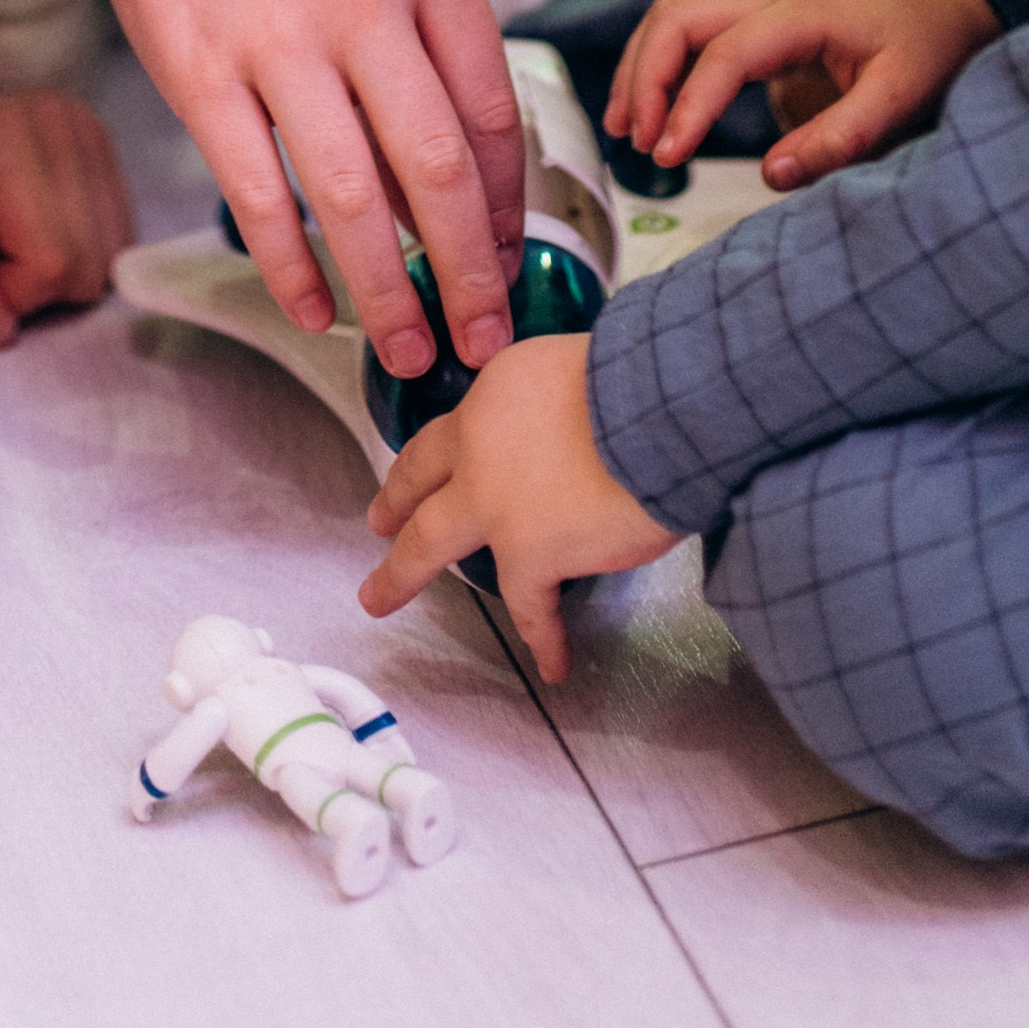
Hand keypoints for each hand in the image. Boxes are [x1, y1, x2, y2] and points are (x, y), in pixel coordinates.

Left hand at [0, 88, 132, 346]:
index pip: (52, 260)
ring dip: (49, 274)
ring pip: (109, 255)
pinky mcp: (100, 148)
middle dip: (28, 288)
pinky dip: (68, 254)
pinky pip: (112, 239)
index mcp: (4, 134)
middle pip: (90, 263)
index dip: (4, 296)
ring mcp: (88, 131)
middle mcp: (63, 123)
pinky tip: (16, 232)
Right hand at [93, 0, 525, 383]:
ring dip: (388, 294)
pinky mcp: (200, 74)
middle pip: (438, 172)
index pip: (493, 117)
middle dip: (468, 277)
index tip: (510, 270)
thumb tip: (457, 205)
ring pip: (354, 200)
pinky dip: (293, 271)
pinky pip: (261, 198)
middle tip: (484, 343)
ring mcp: (279, 38)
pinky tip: (314, 312)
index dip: (507, 212)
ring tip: (409, 351)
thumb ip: (430, 59)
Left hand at [359, 336, 677, 681]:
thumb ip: (552, 401)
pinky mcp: (533, 556)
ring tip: (383, 596)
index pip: (448, 431)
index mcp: (494, 399)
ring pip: (432, 545)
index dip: (425, 455)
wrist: (651, 410)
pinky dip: (545, 638)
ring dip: (402, 574)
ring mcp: (498, 509)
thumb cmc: (635, 376)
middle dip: (394, 506)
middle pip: (419, 487)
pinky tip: (551, 663)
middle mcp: (481, 452)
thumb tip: (572, 423)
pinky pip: (533, 609)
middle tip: (377, 524)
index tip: (408, 472)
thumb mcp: (573, 364)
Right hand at [607, 0, 1002, 188]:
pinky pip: (693, 25)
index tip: (667, 158)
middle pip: (677, 15)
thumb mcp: (903, 96)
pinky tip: (656, 106)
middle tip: (640, 143)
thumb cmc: (933, 43)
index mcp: (803, 12)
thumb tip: (772, 176)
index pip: (723, 53)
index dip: (687, 106)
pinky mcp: (759, 13)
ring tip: (628, 130)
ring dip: (642, 66)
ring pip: (675, 14)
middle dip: (643, 77)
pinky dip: (662, 61)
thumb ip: (840, 137)